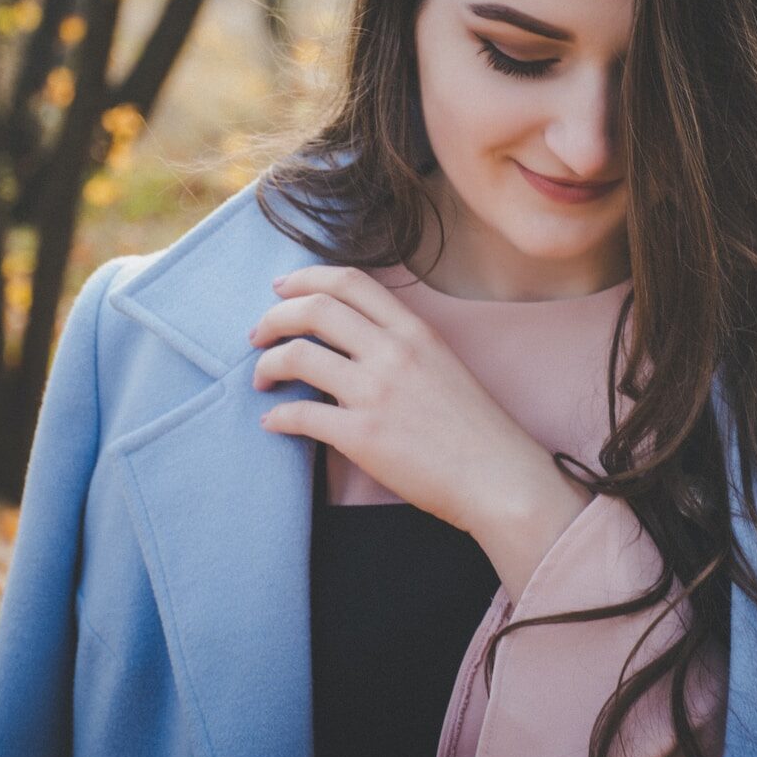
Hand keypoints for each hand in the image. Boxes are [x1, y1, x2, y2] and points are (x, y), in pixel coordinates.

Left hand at [249, 265, 592, 600]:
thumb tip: (350, 341)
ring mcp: (377, 393)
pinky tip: (274, 423)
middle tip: (257, 335)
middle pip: (314, 309)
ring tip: (262, 380)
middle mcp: (394, 352)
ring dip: (266, 366)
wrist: (499, 477)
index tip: (281, 290)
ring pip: (297, 356)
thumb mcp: (442, 364)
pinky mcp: (363, 437)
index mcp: (414, 331)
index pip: (350, 281)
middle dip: (273, 318)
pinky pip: (299, 416)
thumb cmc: (475, 428)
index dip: (305, 279)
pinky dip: (276, 416)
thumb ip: (399, 344)